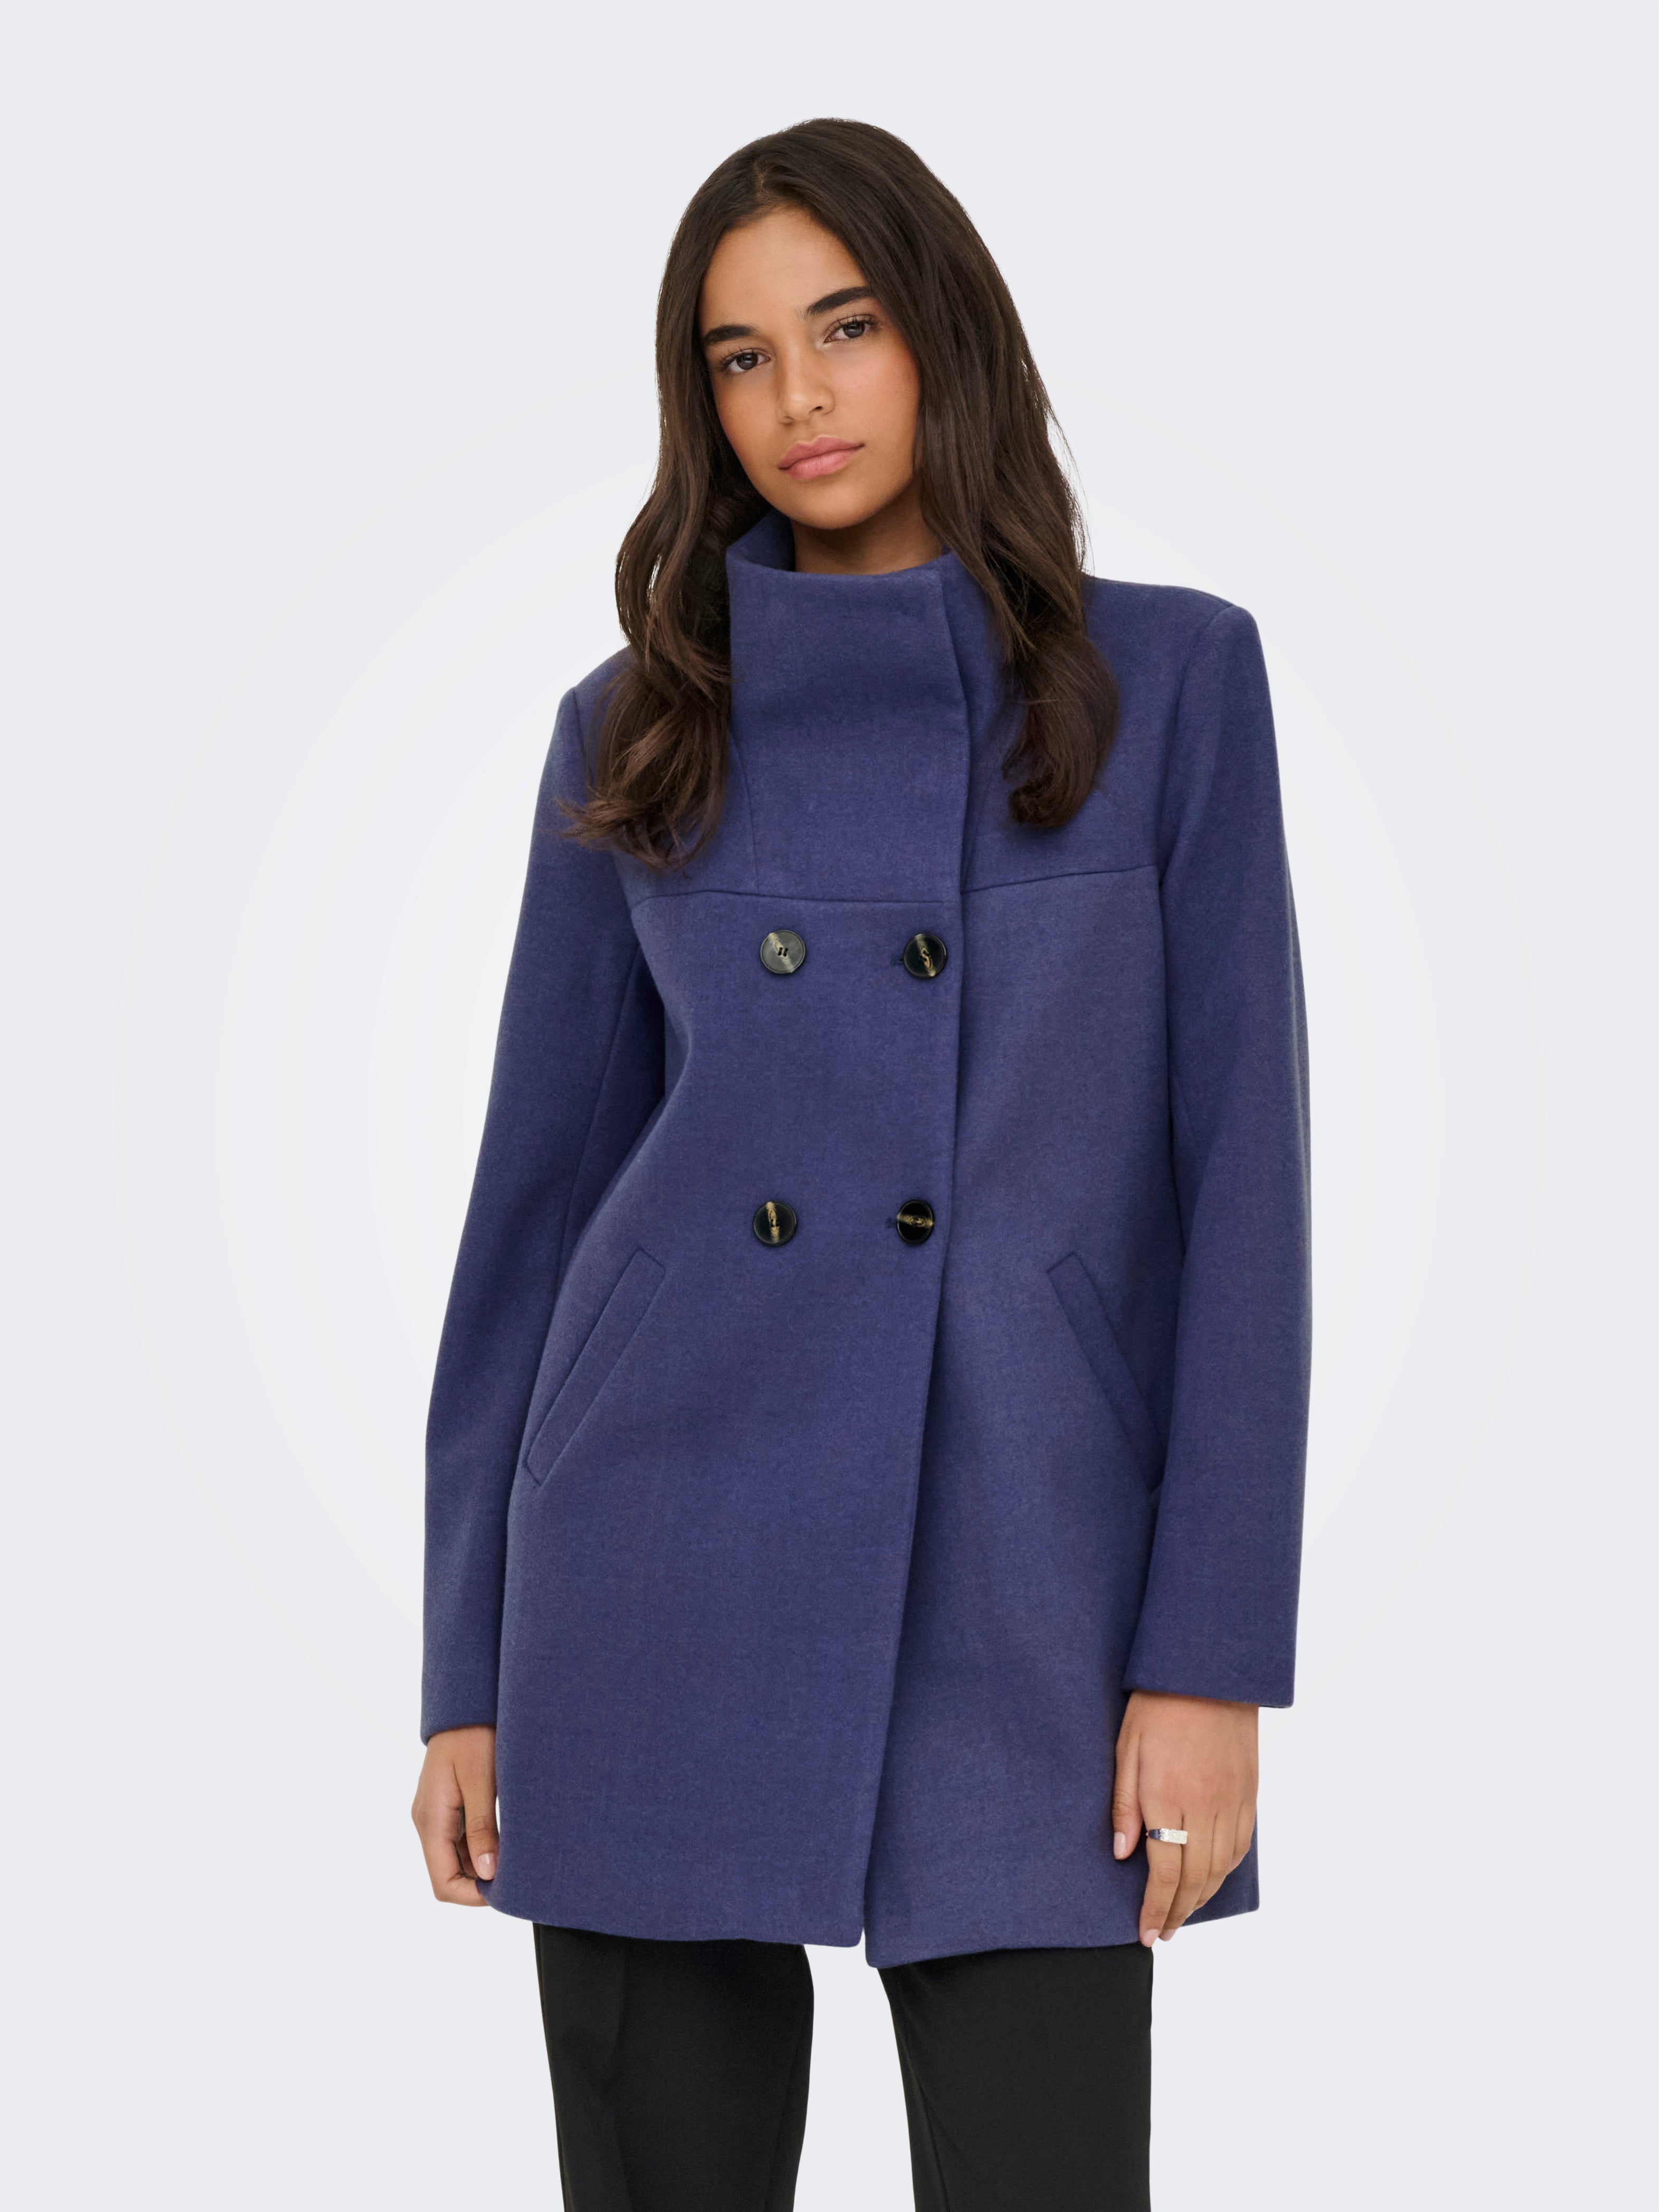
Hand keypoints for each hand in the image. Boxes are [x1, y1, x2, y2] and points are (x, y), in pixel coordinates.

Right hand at [412, 1725, 498, 1905]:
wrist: (466, 1701)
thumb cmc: (474, 1735)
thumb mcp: (482, 1781)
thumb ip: (482, 1829)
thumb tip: (487, 1874)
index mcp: (431, 1819)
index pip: (443, 1883)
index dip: (472, 1895)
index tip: (505, 1890)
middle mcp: (428, 1821)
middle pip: (447, 1874)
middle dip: (478, 1882)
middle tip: (516, 1874)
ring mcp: (436, 1813)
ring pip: (455, 1858)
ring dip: (481, 1864)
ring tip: (515, 1855)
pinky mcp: (447, 1805)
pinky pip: (460, 1838)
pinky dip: (480, 1846)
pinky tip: (505, 1836)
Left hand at [1111, 1691, 1257, 1944]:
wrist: (1209, 1670)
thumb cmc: (1157, 1704)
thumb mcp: (1126, 1749)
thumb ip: (1125, 1805)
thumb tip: (1122, 1854)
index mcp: (1169, 1797)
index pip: (1165, 1872)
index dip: (1154, 1909)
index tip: (1145, 1934)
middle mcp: (1205, 1806)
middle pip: (1195, 1878)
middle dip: (1177, 1912)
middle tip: (1162, 1934)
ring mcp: (1232, 1801)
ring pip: (1221, 1867)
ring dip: (1202, 1898)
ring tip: (1182, 1915)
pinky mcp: (1249, 1792)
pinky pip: (1241, 1844)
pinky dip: (1226, 1870)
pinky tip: (1212, 1879)